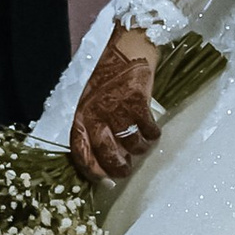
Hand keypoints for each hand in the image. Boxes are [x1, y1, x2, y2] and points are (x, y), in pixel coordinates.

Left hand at [71, 25, 160, 185]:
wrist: (125, 51)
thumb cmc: (107, 79)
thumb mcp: (89, 103)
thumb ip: (92, 128)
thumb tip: (105, 159)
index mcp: (82, 116)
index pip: (81, 152)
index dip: (92, 172)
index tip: (104, 183)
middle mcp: (97, 115)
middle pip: (108, 154)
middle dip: (120, 168)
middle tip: (127, 170)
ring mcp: (118, 109)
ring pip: (132, 145)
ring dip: (140, 150)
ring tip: (142, 146)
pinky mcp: (138, 102)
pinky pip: (149, 130)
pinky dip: (153, 135)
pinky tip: (152, 132)